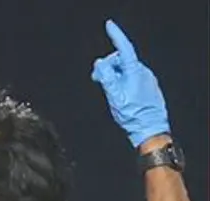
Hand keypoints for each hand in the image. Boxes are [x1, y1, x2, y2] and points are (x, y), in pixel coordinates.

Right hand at [91, 20, 168, 147]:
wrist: (149, 128)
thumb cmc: (132, 114)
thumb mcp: (114, 95)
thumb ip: (106, 77)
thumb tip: (100, 63)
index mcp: (135, 71)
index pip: (124, 48)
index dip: (116, 35)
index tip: (109, 26)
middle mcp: (143, 72)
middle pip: (122, 59)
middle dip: (108, 65)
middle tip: (97, 80)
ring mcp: (146, 79)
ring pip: (125, 69)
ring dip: (114, 76)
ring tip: (110, 92)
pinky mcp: (147, 86)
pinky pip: (132, 77)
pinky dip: (122, 81)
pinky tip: (120, 95)